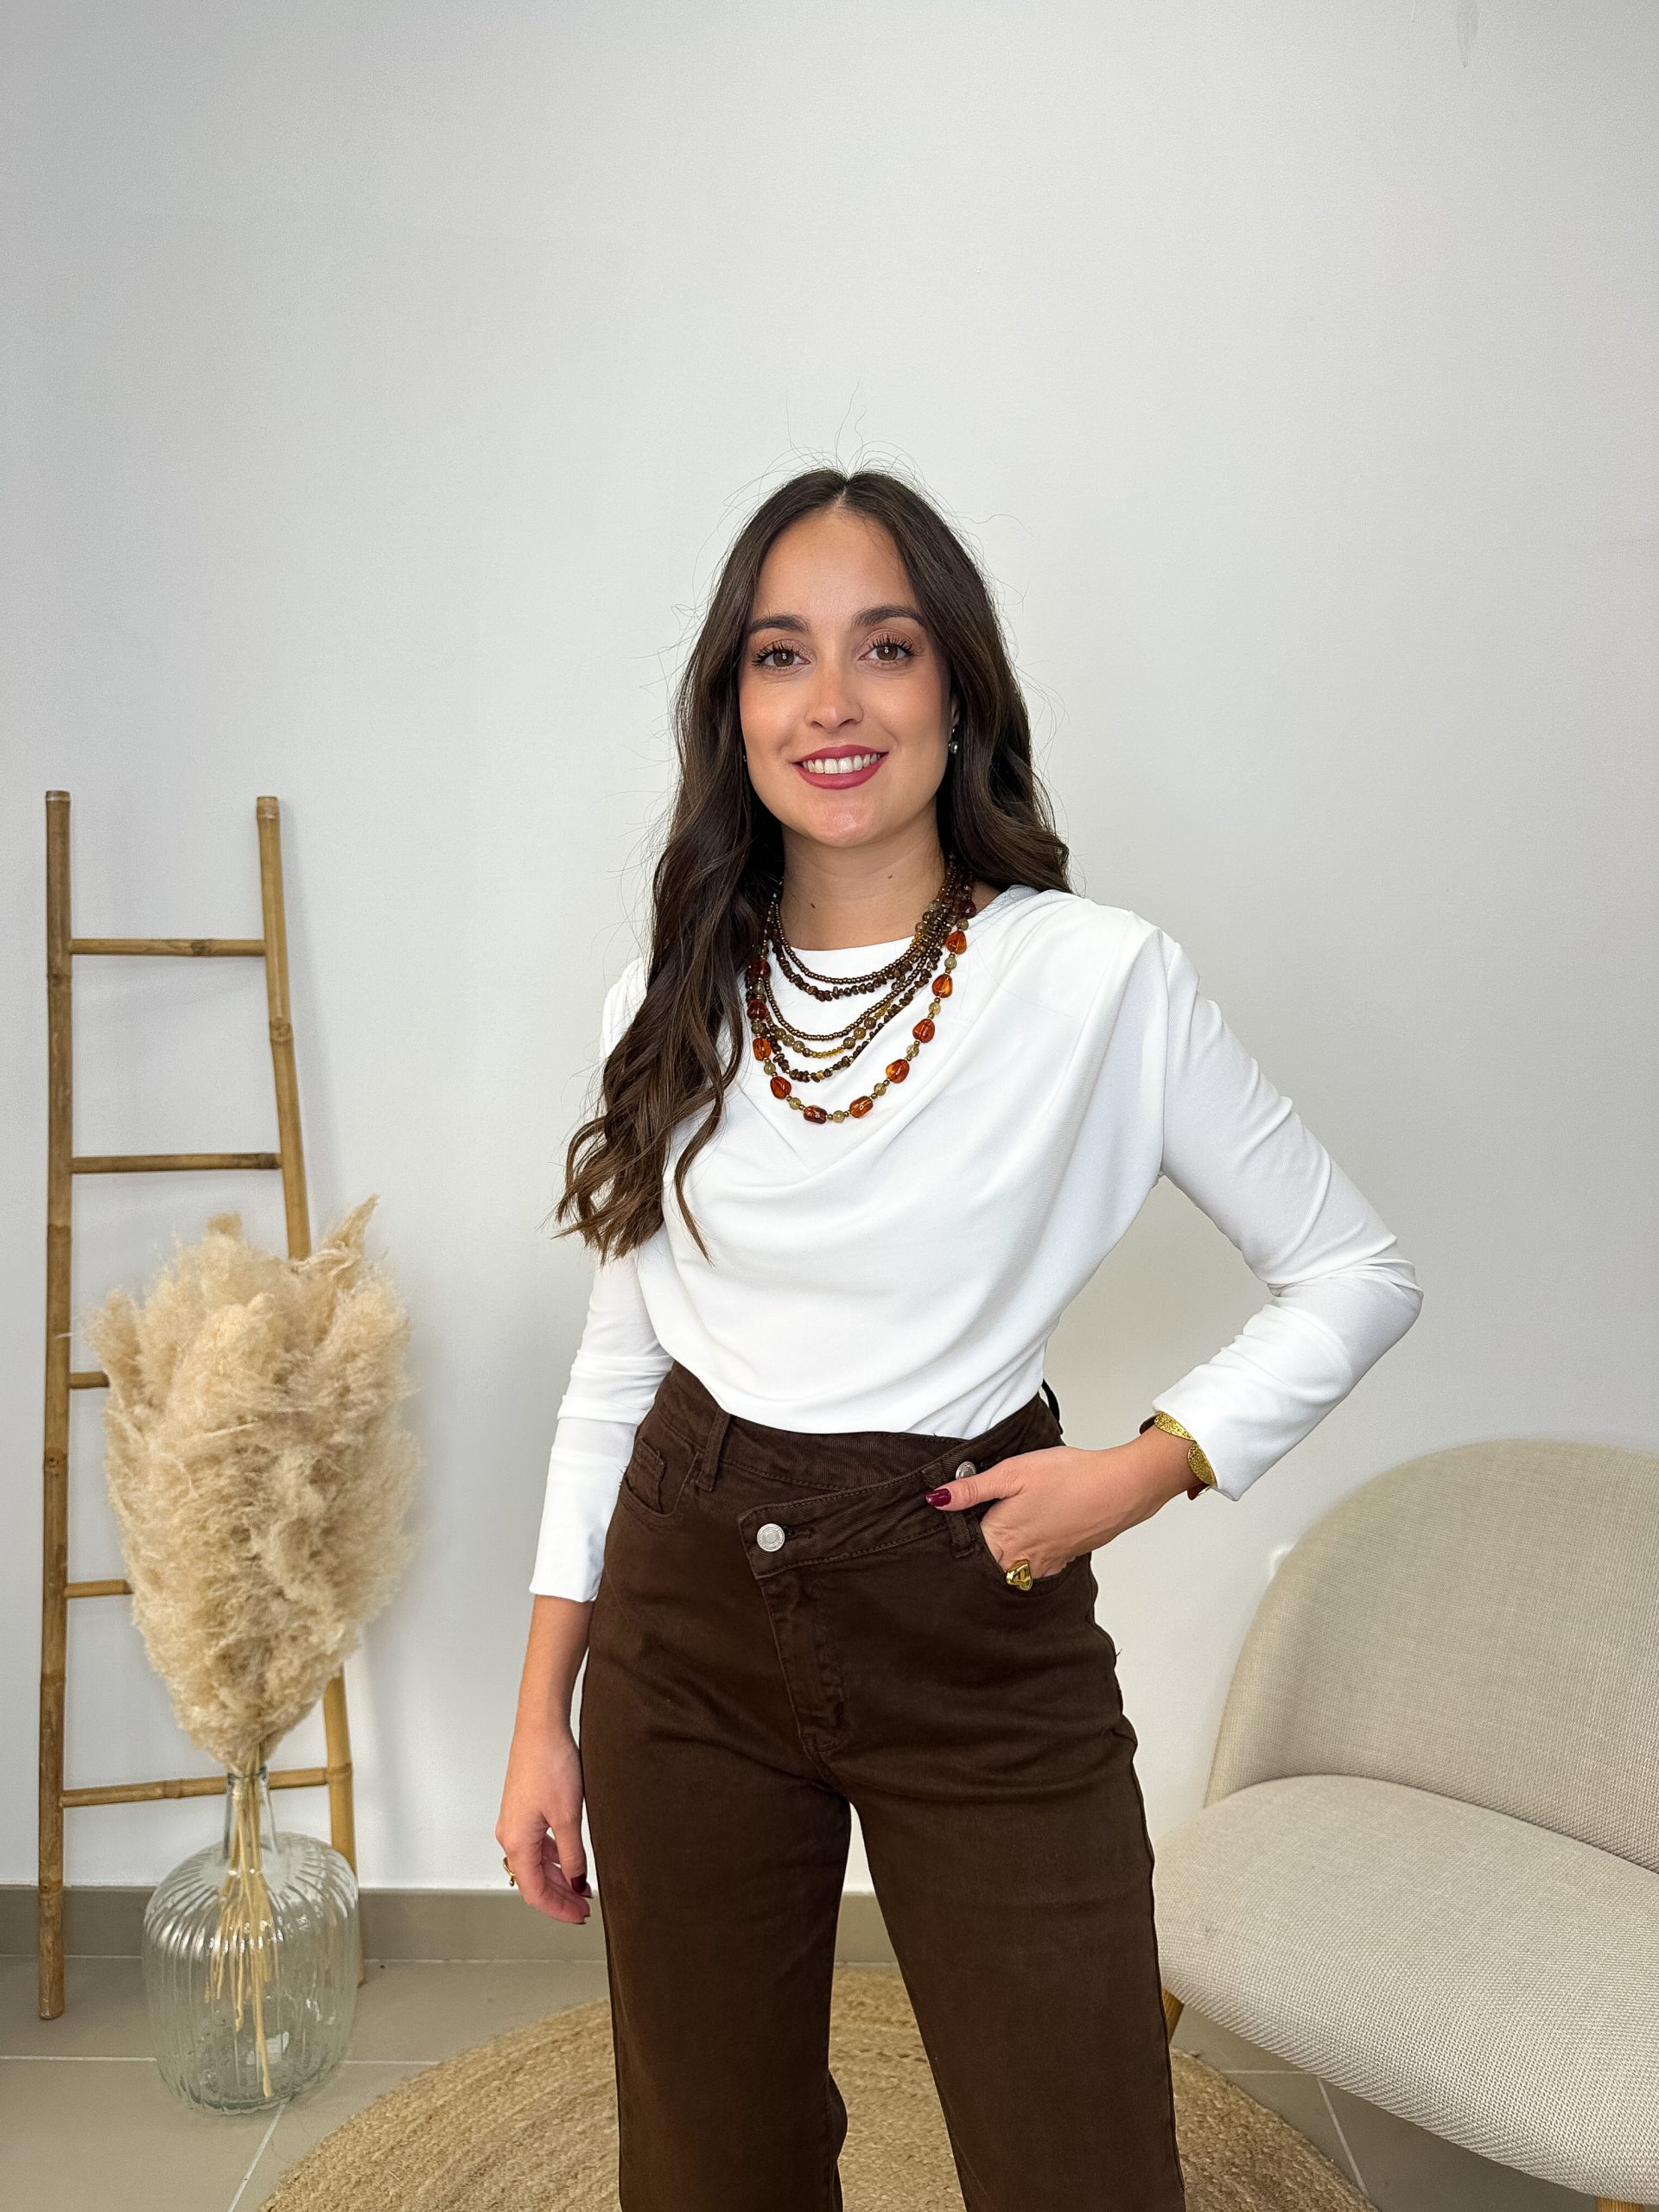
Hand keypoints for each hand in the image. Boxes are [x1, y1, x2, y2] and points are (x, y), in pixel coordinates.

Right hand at [496, 1718, 591, 1923]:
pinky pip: (537, 1843)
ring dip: (558, 1877)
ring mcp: (515, 1821)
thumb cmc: (550, 1765)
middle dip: (560, 1896)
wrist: (541, 1727)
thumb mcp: (569, 1816)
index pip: (535, 1892)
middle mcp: (510, 1835)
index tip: (580, 1917)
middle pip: (533, 1880)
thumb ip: (574, 1855)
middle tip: (585, 1907)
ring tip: (583, 1886)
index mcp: (517, 1842)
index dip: (558, 1909)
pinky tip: (572, 1858)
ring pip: (536, 1862)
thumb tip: (577, 1884)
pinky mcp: (523, 1808)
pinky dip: (554, 1857)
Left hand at [925, 1431, 1195, 1578]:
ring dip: (1002, 1562)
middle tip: (967, 1539)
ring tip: (998, 1540)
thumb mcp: (1013, 1472)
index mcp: (1003, 1538)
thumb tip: (937, 1498)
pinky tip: (1030, 1541)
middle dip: (976, 1558)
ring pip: (1013, 1573)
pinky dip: (1028, 1561)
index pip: (966, 1554)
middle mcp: (1023, 1558)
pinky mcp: (1065, 1558)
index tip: (945, 1533)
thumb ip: (972, 1488)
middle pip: (988, 1569)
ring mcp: (1046, 1562)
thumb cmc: (1070, 1476)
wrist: (1120, 1487)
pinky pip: (1037, 1569)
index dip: (954, 1544)